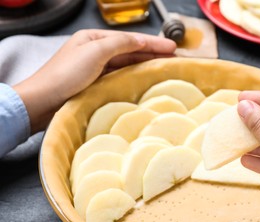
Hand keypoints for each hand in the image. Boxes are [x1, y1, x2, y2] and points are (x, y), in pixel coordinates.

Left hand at [14, 29, 176, 132]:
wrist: (43, 102)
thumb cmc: (64, 76)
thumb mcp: (94, 52)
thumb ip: (119, 44)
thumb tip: (141, 41)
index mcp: (93, 39)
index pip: (130, 39)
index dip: (152, 42)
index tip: (171, 47)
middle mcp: (95, 52)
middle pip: (130, 51)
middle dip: (152, 53)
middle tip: (174, 57)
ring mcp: (96, 70)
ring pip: (127, 64)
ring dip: (146, 65)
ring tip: (164, 67)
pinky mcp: (96, 86)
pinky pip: (120, 78)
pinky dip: (134, 77)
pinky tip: (145, 80)